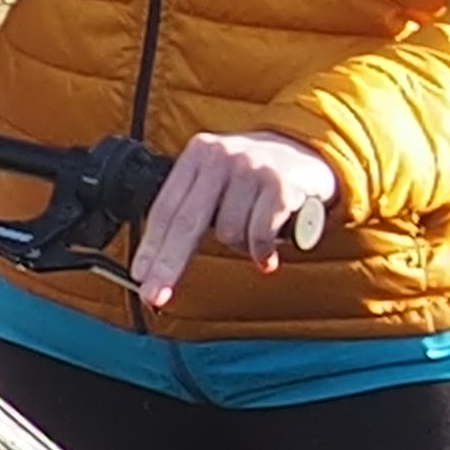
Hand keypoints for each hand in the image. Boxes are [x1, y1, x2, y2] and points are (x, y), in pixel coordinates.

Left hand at [130, 130, 338, 308]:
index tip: (140, 277)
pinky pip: (259, 235)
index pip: (167, 207)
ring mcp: (251, 169)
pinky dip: (262, 251)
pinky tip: (268, 252)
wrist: (308, 153)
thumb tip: (157, 263)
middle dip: (169, 264)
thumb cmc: (253, 176)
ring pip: (228, 233)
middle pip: (187, 222)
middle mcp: (221, 156)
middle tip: (155, 296)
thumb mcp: (217, 176)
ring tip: (253, 232)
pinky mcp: (280, 185)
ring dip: (240, 246)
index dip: (151, 246)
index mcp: (197, 154)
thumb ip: (191, 205)